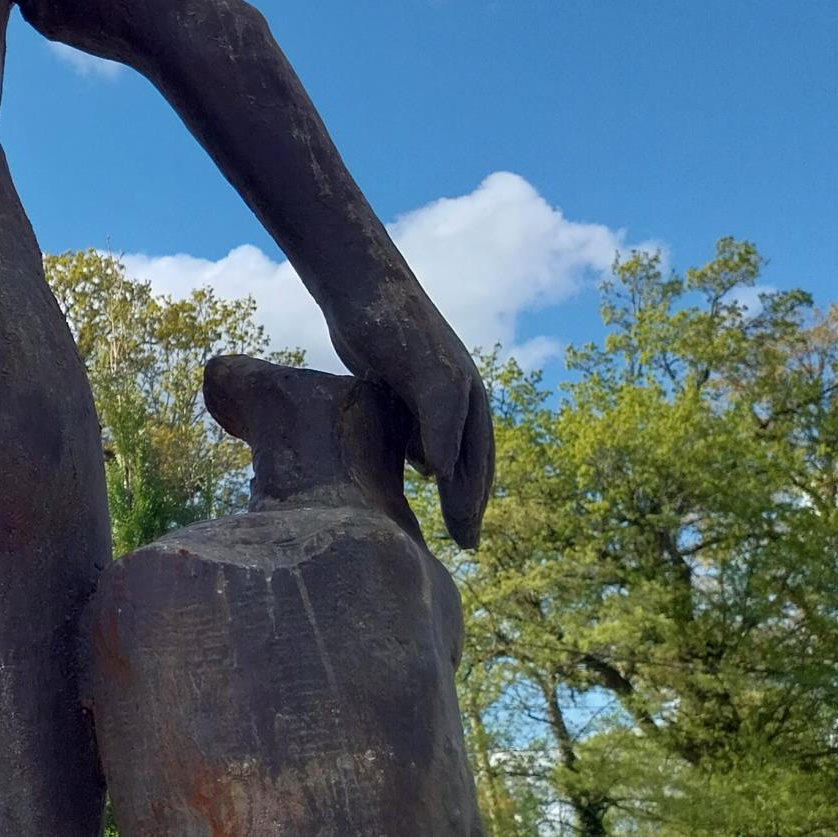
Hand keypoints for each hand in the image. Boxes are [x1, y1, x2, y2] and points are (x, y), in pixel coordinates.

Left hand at [341, 281, 492, 545]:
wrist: (361, 290)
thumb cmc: (396, 329)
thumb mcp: (424, 374)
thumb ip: (438, 421)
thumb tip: (443, 474)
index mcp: (469, 399)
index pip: (476, 463)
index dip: (473, 503)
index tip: (468, 541)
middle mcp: (454, 401)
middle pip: (465, 464)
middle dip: (466, 503)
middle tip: (463, 546)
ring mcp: (425, 397)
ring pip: (437, 454)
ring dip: (441, 487)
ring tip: (437, 524)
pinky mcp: (396, 393)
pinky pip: (409, 437)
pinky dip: (410, 462)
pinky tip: (397, 484)